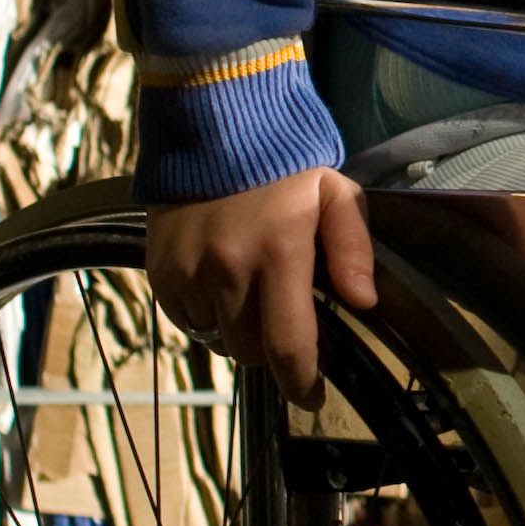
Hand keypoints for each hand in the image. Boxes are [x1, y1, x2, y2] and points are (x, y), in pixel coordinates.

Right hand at [147, 170, 376, 404]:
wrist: (212, 127)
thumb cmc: (285, 165)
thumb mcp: (336, 194)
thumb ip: (354, 248)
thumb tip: (364, 302)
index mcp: (278, 254)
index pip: (288, 345)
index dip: (301, 383)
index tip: (312, 398)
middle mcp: (228, 271)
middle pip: (251, 351)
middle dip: (273, 350)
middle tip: (285, 322)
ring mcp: (188, 273)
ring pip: (218, 339)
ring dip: (238, 331)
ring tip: (252, 295)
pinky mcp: (160, 272)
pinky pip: (187, 319)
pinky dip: (206, 315)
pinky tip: (221, 285)